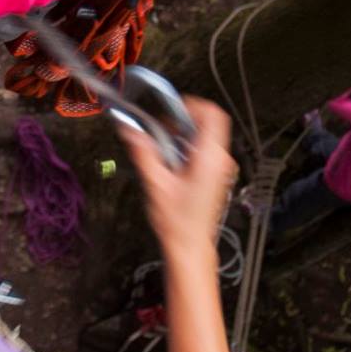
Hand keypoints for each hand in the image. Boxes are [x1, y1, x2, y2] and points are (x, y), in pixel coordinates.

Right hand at [125, 98, 235, 258]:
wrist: (190, 245)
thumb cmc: (178, 221)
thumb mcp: (156, 183)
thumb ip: (143, 152)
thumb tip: (130, 129)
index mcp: (209, 158)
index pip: (211, 114)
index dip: (190, 106)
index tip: (169, 113)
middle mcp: (219, 161)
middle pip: (208, 123)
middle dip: (182, 122)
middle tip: (162, 133)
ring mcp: (220, 168)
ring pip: (205, 136)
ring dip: (183, 137)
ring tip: (164, 152)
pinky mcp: (215, 175)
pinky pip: (204, 150)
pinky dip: (187, 149)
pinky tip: (171, 164)